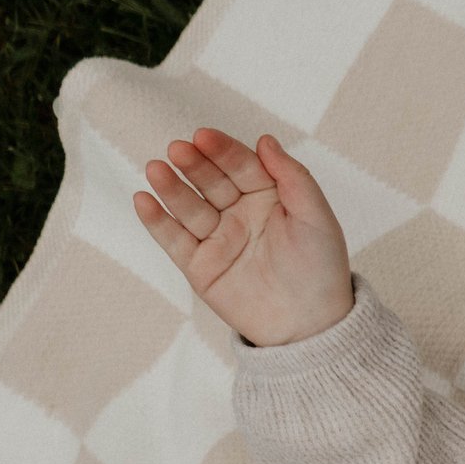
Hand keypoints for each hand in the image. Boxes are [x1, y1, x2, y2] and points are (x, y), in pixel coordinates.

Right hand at [132, 128, 352, 347]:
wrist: (311, 326)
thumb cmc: (321, 270)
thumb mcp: (316, 218)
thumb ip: (294, 178)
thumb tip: (265, 140)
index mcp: (269, 198)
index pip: (241, 166)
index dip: (223, 151)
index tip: (204, 137)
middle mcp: (240, 214)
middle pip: (211, 182)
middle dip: (195, 165)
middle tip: (179, 150)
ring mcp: (218, 239)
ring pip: (189, 207)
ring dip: (171, 188)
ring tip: (156, 169)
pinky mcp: (199, 266)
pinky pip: (174, 240)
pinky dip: (156, 221)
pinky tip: (143, 200)